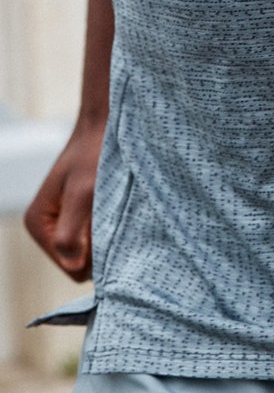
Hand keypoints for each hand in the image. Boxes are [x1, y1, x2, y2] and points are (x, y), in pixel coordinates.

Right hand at [24, 118, 104, 281]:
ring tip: (114, 204)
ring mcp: (65, 222)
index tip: (106, 219)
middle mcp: (47, 227)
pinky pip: (99, 236)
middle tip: (112, 211)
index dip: (94, 252)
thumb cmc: (94, 154)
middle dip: (101, 243)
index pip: (71, 267)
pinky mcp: (81, 215)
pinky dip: (112, 225)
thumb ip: (72, 232)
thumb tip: (74, 266)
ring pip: (93, 250)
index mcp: (38, 224)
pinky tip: (116, 204)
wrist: (106, 124)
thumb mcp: (84, 193)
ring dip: (108, 232)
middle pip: (82, 262)